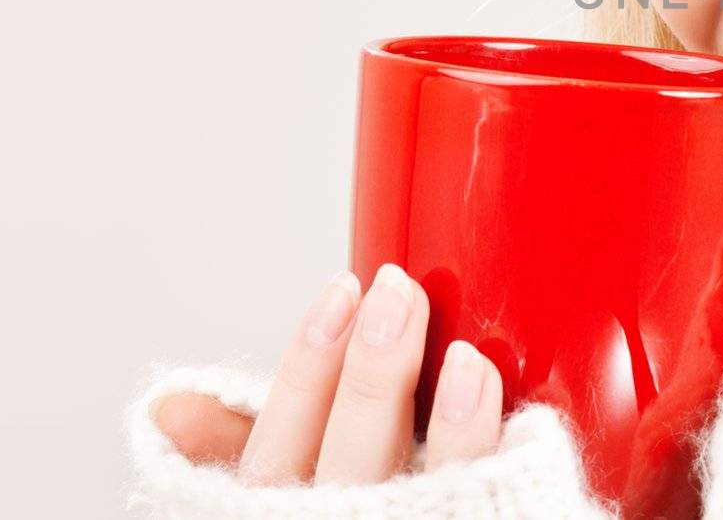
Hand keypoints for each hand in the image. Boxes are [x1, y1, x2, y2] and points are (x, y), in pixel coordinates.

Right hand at [150, 264, 503, 483]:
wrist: (442, 517)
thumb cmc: (357, 504)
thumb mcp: (280, 488)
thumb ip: (239, 445)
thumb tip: (170, 408)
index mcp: (282, 512)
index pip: (279, 447)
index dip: (306, 366)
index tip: (341, 291)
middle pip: (350, 461)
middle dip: (371, 374)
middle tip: (394, 293)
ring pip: (421, 485)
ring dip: (442, 418)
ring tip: (461, 354)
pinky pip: (485, 494)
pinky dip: (479, 439)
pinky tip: (487, 388)